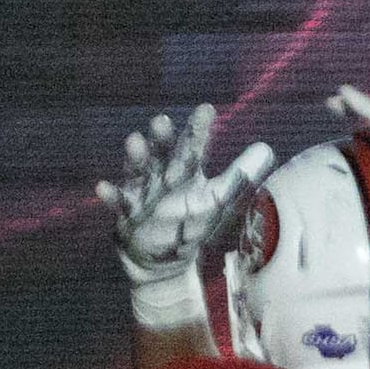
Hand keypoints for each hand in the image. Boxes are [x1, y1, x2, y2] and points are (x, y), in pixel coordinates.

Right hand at [100, 105, 274, 330]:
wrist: (161, 259)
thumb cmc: (190, 222)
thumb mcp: (218, 200)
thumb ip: (239, 175)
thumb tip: (267, 148)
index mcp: (185, 171)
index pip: (194, 146)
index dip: (199, 129)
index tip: (207, 109)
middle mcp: (162, 176)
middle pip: (163, 153)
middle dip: (162, 137)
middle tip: (162, 121)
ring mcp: (142, 192)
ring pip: (138, 170)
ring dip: (136, 157)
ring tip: (134, 141)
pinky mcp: (127, 214)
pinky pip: (118, 203)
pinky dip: (111, 196)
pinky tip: (102, 187)